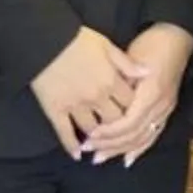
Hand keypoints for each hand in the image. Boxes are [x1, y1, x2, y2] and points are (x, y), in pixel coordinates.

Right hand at [30, 26, 143, 154]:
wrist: (44, 38)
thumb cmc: (76, 38)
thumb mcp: (106, 45)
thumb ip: (127, 63)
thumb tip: (148, 73)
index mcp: (111, 81)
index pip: (131, 104)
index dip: (135, 109)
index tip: (135, 113)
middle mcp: (96, 97)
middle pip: (115, 121)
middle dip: (120, 127)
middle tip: (120, 131)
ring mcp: (75, 106)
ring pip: (93, 130)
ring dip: (98, 138)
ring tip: (101, 142)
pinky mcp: (55, 109)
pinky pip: (64, 132)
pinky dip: (71, 145)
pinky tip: (77, 154)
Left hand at [80, 23, 192, 164]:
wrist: (176, 39)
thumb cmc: (151, 45)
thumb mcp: (130, 59)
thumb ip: (119, 83)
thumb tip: (102, 105)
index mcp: (151, 93)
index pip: (129, 123)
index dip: (109, 133)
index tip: (90, 136)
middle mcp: (161, 106)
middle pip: (134, 134)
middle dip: (110, 145)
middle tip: (89, 150)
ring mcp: (166, 110)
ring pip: (143, 138)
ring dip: (121, 149)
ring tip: (101, 157)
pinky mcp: (167, 111)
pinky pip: (153, 135)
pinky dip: (140, 148)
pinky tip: (127, 159)